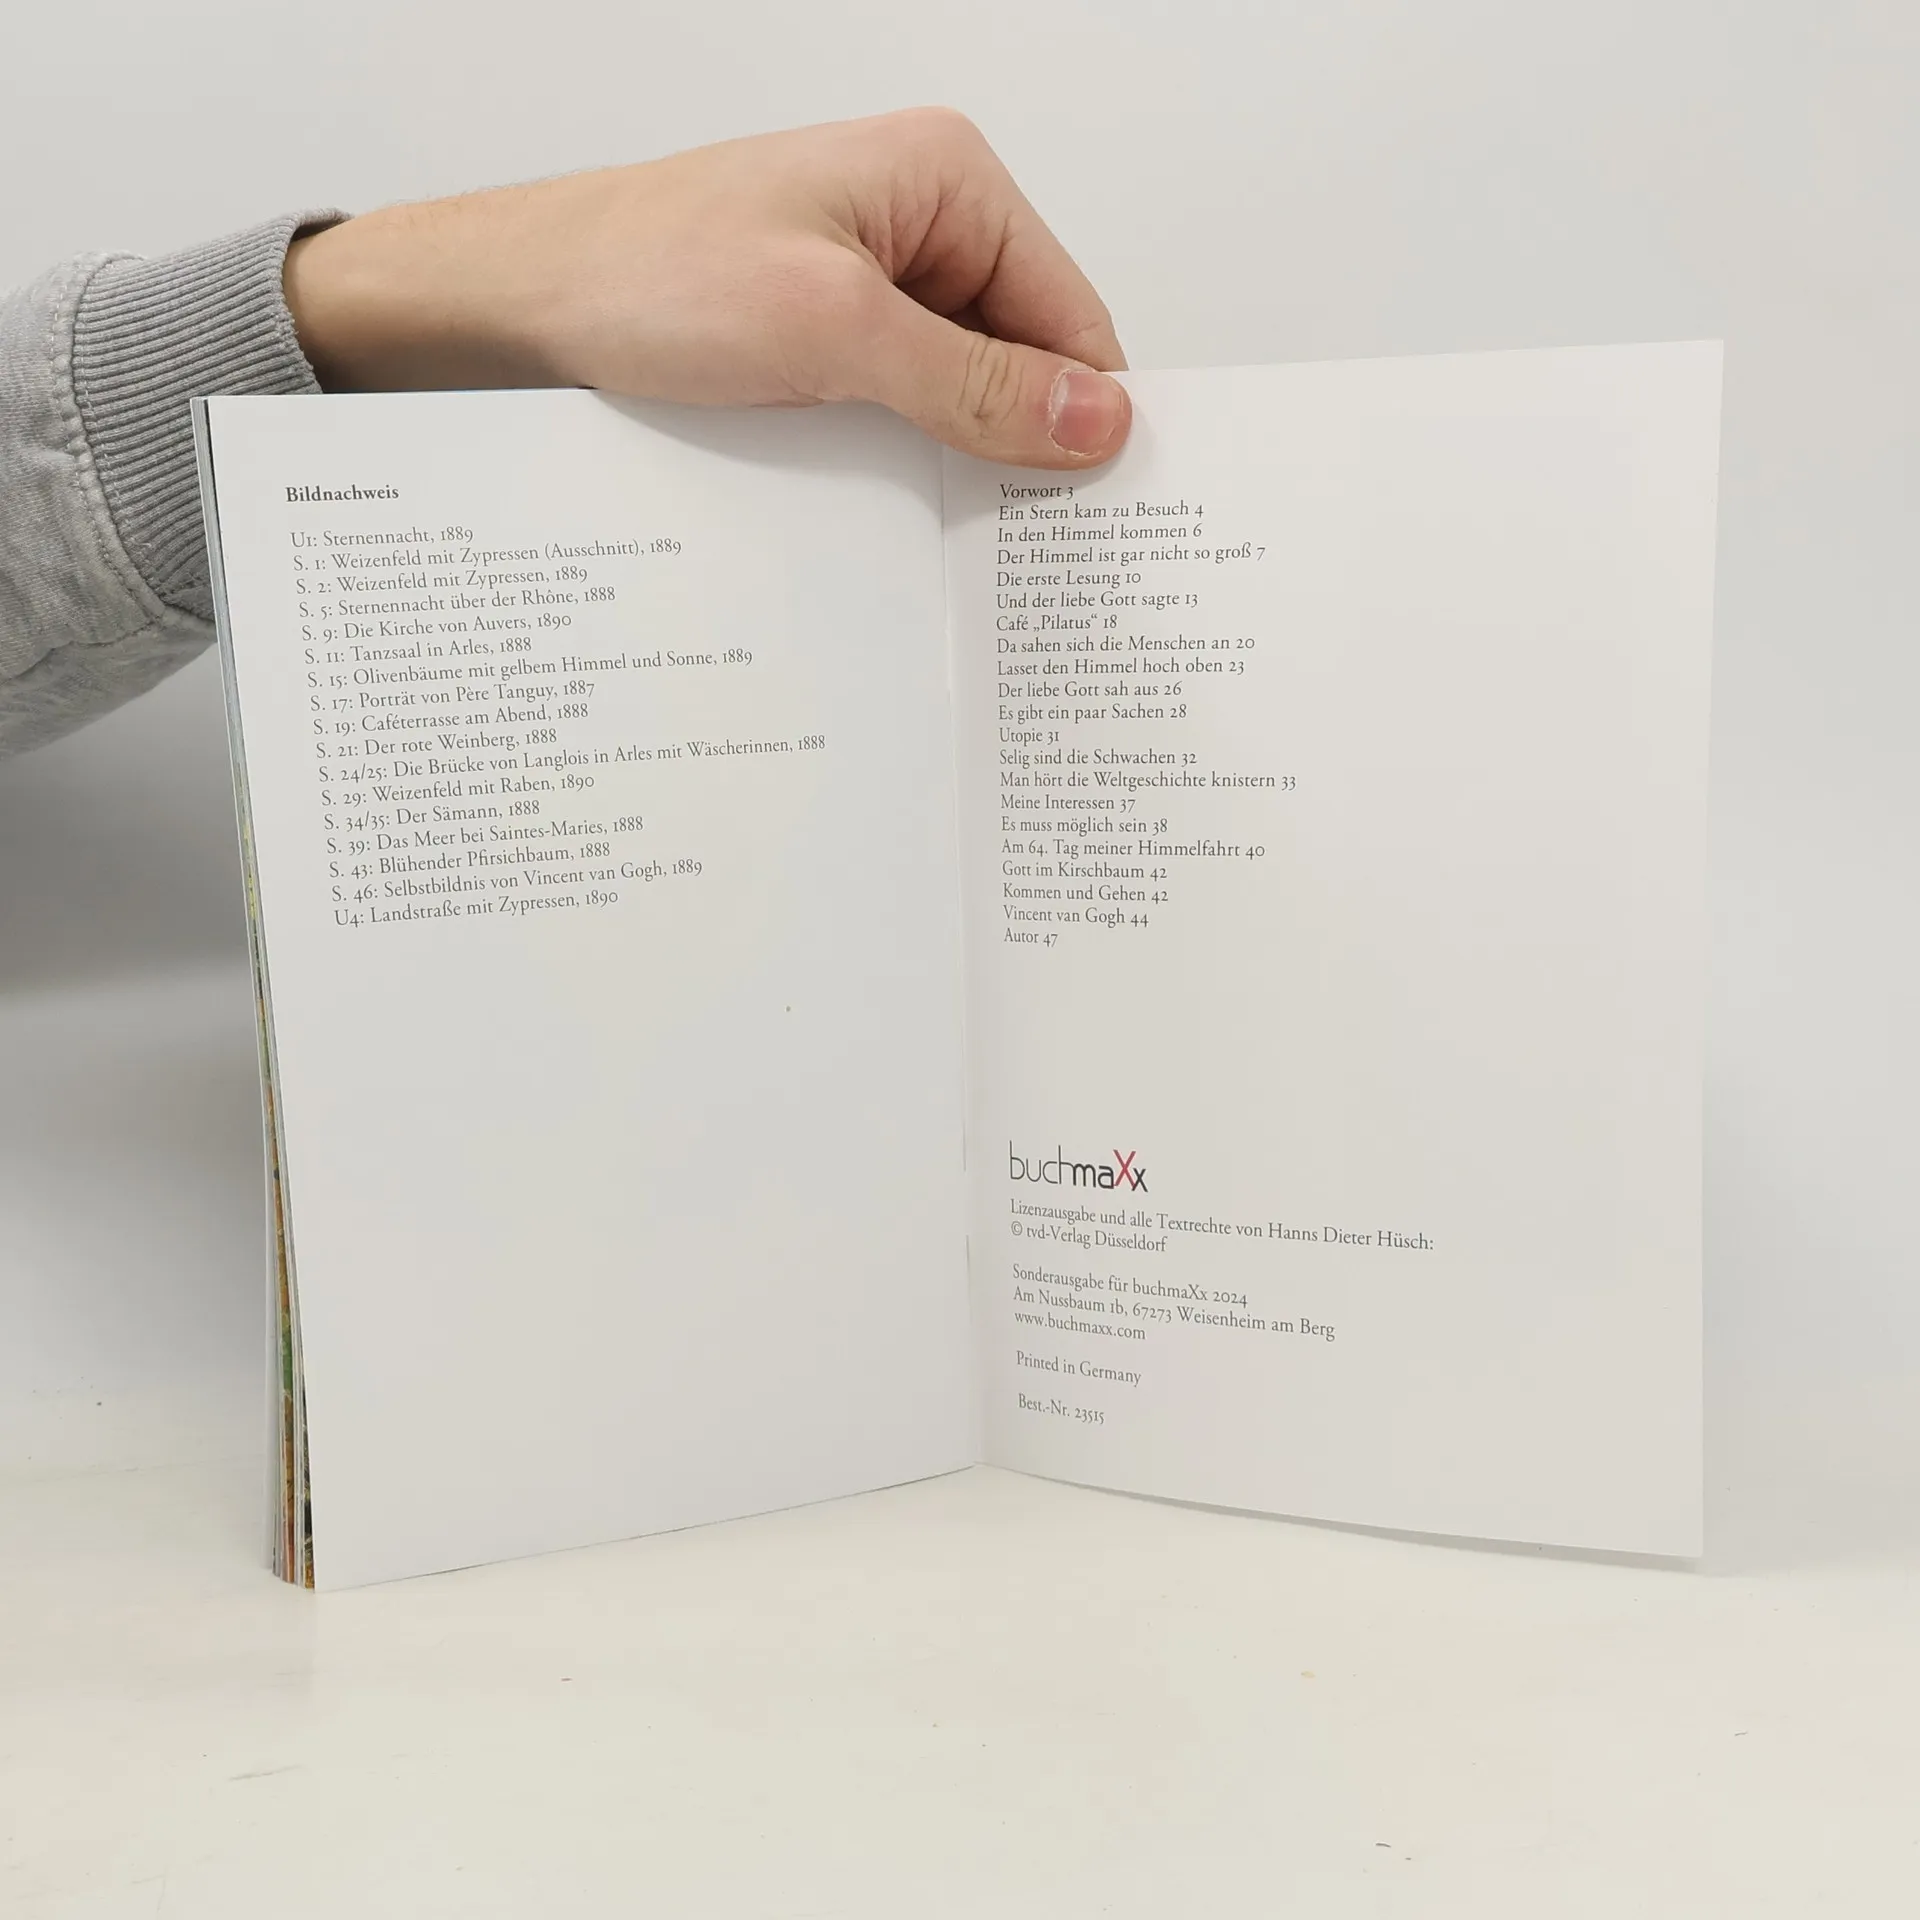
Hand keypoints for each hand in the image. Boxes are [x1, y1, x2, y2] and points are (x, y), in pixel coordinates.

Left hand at [284, 108, 1129, 469]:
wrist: (518, 306)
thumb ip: (970, 383)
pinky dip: (906, 456)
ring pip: (962, 391)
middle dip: (1021, 442)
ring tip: (949, 529)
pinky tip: (893, 504)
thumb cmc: (647, 275)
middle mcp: (920, 222)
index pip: (1071, 313)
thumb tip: (1095, 420)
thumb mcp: (829, 331)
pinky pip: (902, 404)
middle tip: (1021, 544)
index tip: (1093, 514)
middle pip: (1023, 356)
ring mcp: (872, 280)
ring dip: (957, 457)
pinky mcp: (828, 333)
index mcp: (944, 180)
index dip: (1085, 415)